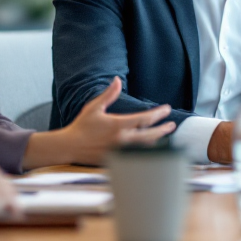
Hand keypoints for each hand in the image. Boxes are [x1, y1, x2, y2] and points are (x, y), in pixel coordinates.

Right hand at [23, 77, 175, 168]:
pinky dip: (145, 152)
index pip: (145, 119)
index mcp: (118, 125)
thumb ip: (109, 94)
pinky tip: (150, 149)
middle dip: (163, 129)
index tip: (167, 109)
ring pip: (145, 148)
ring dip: (156, 141)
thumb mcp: (94, 107)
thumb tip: (117, 80)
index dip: (158, 114)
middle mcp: (122, 139)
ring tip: (164, 136)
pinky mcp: (117, 161)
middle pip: (150, 136)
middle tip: (171, 125)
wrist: (70, 146)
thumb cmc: (82, 126)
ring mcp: (120, 152)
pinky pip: (136, 157)